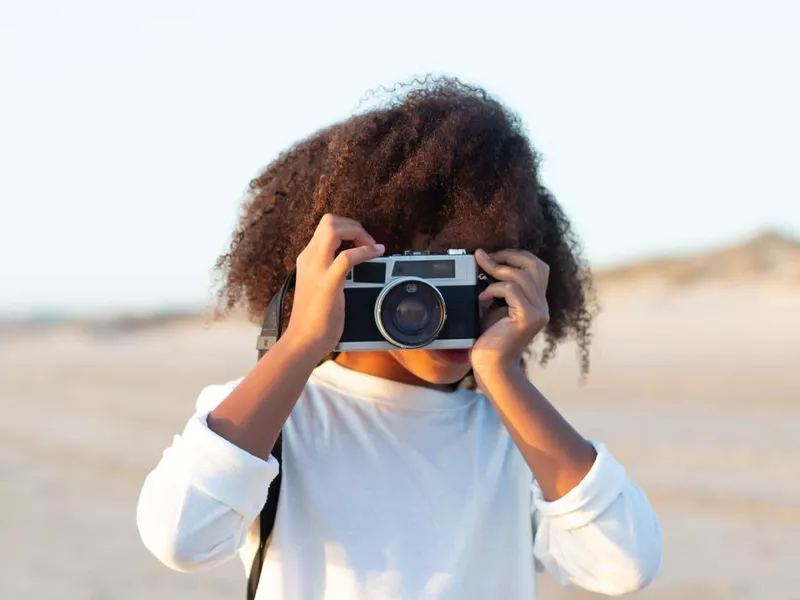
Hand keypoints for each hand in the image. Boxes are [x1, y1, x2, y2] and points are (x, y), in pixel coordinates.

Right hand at [284, 213, 383, 359]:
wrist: (303, 341)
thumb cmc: (314, 319)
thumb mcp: (319, 285)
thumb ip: (329, 271)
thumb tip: (351, 264)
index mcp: (308, 258)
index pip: (326, 226)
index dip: (348, 228)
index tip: (362, 243)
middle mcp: (310, 259)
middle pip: (329, 221)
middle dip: (354, 225)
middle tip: (368, 243)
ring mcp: (317, 270)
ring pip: (333, 229)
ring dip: (358, 233)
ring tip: (372, 247)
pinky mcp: (328, 284)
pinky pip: (347, 257)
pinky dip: (365, 251)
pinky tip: (376, 254)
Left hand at [471, 248, 549, 372]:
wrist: (491, 366)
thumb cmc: (489, 338)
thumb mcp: (494, 306)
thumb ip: (497, 286)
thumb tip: (484, 260)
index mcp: (537, 301)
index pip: (537, 267)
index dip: (516, 256)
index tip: (491, 256)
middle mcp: (542, 306)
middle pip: (536, 265)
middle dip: (509, 256)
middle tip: (485, 257)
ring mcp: (539, 312)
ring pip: (522, 276)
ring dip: (496, 271)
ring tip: (479, 275)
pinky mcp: (528, 318)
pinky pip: (512, 290)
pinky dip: (494, 289)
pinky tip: (482, 298)